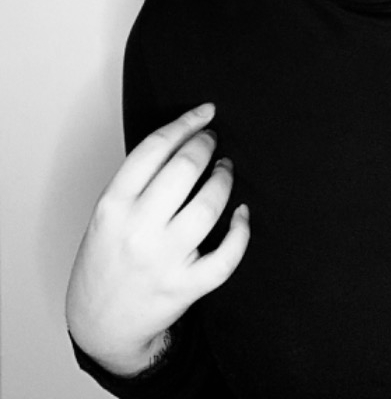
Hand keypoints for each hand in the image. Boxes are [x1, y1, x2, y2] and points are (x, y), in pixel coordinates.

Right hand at [66, 103, 249, 376]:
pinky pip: (226, 256)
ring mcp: (163, 260)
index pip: (153, 149)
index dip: (185, 123)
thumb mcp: (107, 216)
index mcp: (113, 207)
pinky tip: (242, 214)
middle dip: (206, 145)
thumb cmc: (107, 260)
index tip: (205, 112)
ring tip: (225, 169)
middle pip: (184, 170)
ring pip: (209, 206)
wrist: (101, 325)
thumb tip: (184, 138)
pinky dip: (241, 230)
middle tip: (214, 140)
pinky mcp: (185, 287)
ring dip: (224, 179)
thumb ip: (137, 182)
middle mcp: (137, 231)